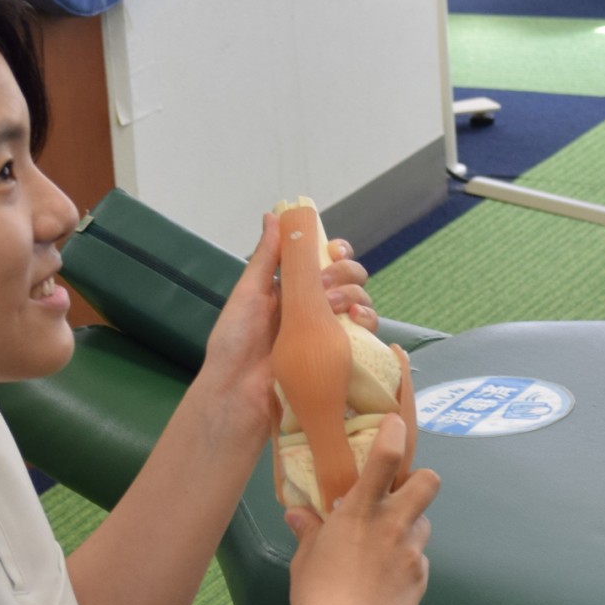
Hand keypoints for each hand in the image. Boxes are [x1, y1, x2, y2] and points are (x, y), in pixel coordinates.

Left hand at [193, 213, 377, 450]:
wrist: (239, 391)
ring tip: (336, 306)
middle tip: (325, 285)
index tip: (334, 250)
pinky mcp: (341, 356)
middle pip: (349, 278)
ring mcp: (329, 332)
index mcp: (293, 289)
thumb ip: (265, 256)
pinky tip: (356, 320)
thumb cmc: (236, 342)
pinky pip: (366, 334)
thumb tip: (274, 214)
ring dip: (355, 294)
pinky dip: (368, 320)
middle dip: (345, 272)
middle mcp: (314, 307)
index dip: (337, 252)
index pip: (326, 262)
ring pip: (362, 302)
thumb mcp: (248, 292)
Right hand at [284, 415, 439, 604]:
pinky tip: (386, 581)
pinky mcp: (421, 579)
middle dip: (420, 480)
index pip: (385, 460)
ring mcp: (411, 552)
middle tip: (401, 493)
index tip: (395, 424)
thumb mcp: (304, 560)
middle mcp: (392, 525)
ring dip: (409, 527)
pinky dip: (406, 563)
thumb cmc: (316, 596)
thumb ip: (308, 532)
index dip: (394, 436)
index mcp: (359, 513)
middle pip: (427, 483)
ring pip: (423, 524)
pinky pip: (419, 559)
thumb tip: (298, 514)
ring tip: (386, 547)